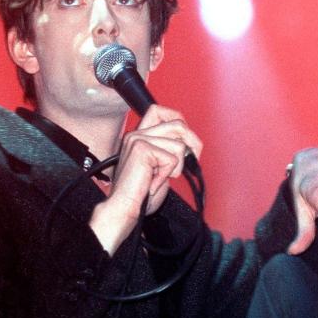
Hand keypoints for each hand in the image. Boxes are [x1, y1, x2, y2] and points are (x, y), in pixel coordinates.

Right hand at [89, 105, 200, 253]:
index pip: (160, 111)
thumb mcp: (159, 165)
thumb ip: (168, 150)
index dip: (179, 121)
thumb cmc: (141, 192)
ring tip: (161, 176)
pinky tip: (155, 181)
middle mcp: (137, 134)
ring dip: (177, 166)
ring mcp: (138, 140)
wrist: (125, 206)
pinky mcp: (142, 149)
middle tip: (184, 165)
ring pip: (179, 144)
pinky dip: (168, 173)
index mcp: (139, 135)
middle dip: (192, 145)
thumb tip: (192, 142)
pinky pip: (172, 158)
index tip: (186, 142)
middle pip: (178, 124)